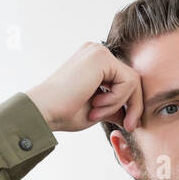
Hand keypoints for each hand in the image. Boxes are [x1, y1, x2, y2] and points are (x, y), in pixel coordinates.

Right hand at [25, 41, 143, 132]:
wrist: (44, 110)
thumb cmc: (64, 112)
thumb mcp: (98, 110)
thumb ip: (116, 107)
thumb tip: (134, 115)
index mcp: (95, 63)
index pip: (126, 81)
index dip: (132, 105)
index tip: (128, 126)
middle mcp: (97, 53)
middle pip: (133, 79)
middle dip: (133, 106)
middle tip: (128, 127)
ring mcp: (99, 52)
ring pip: (132, 81)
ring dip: (119, 104)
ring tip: (96, 113)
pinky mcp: (101, 57)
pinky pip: (128, 81)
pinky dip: (116, 99)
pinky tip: (95, 104)